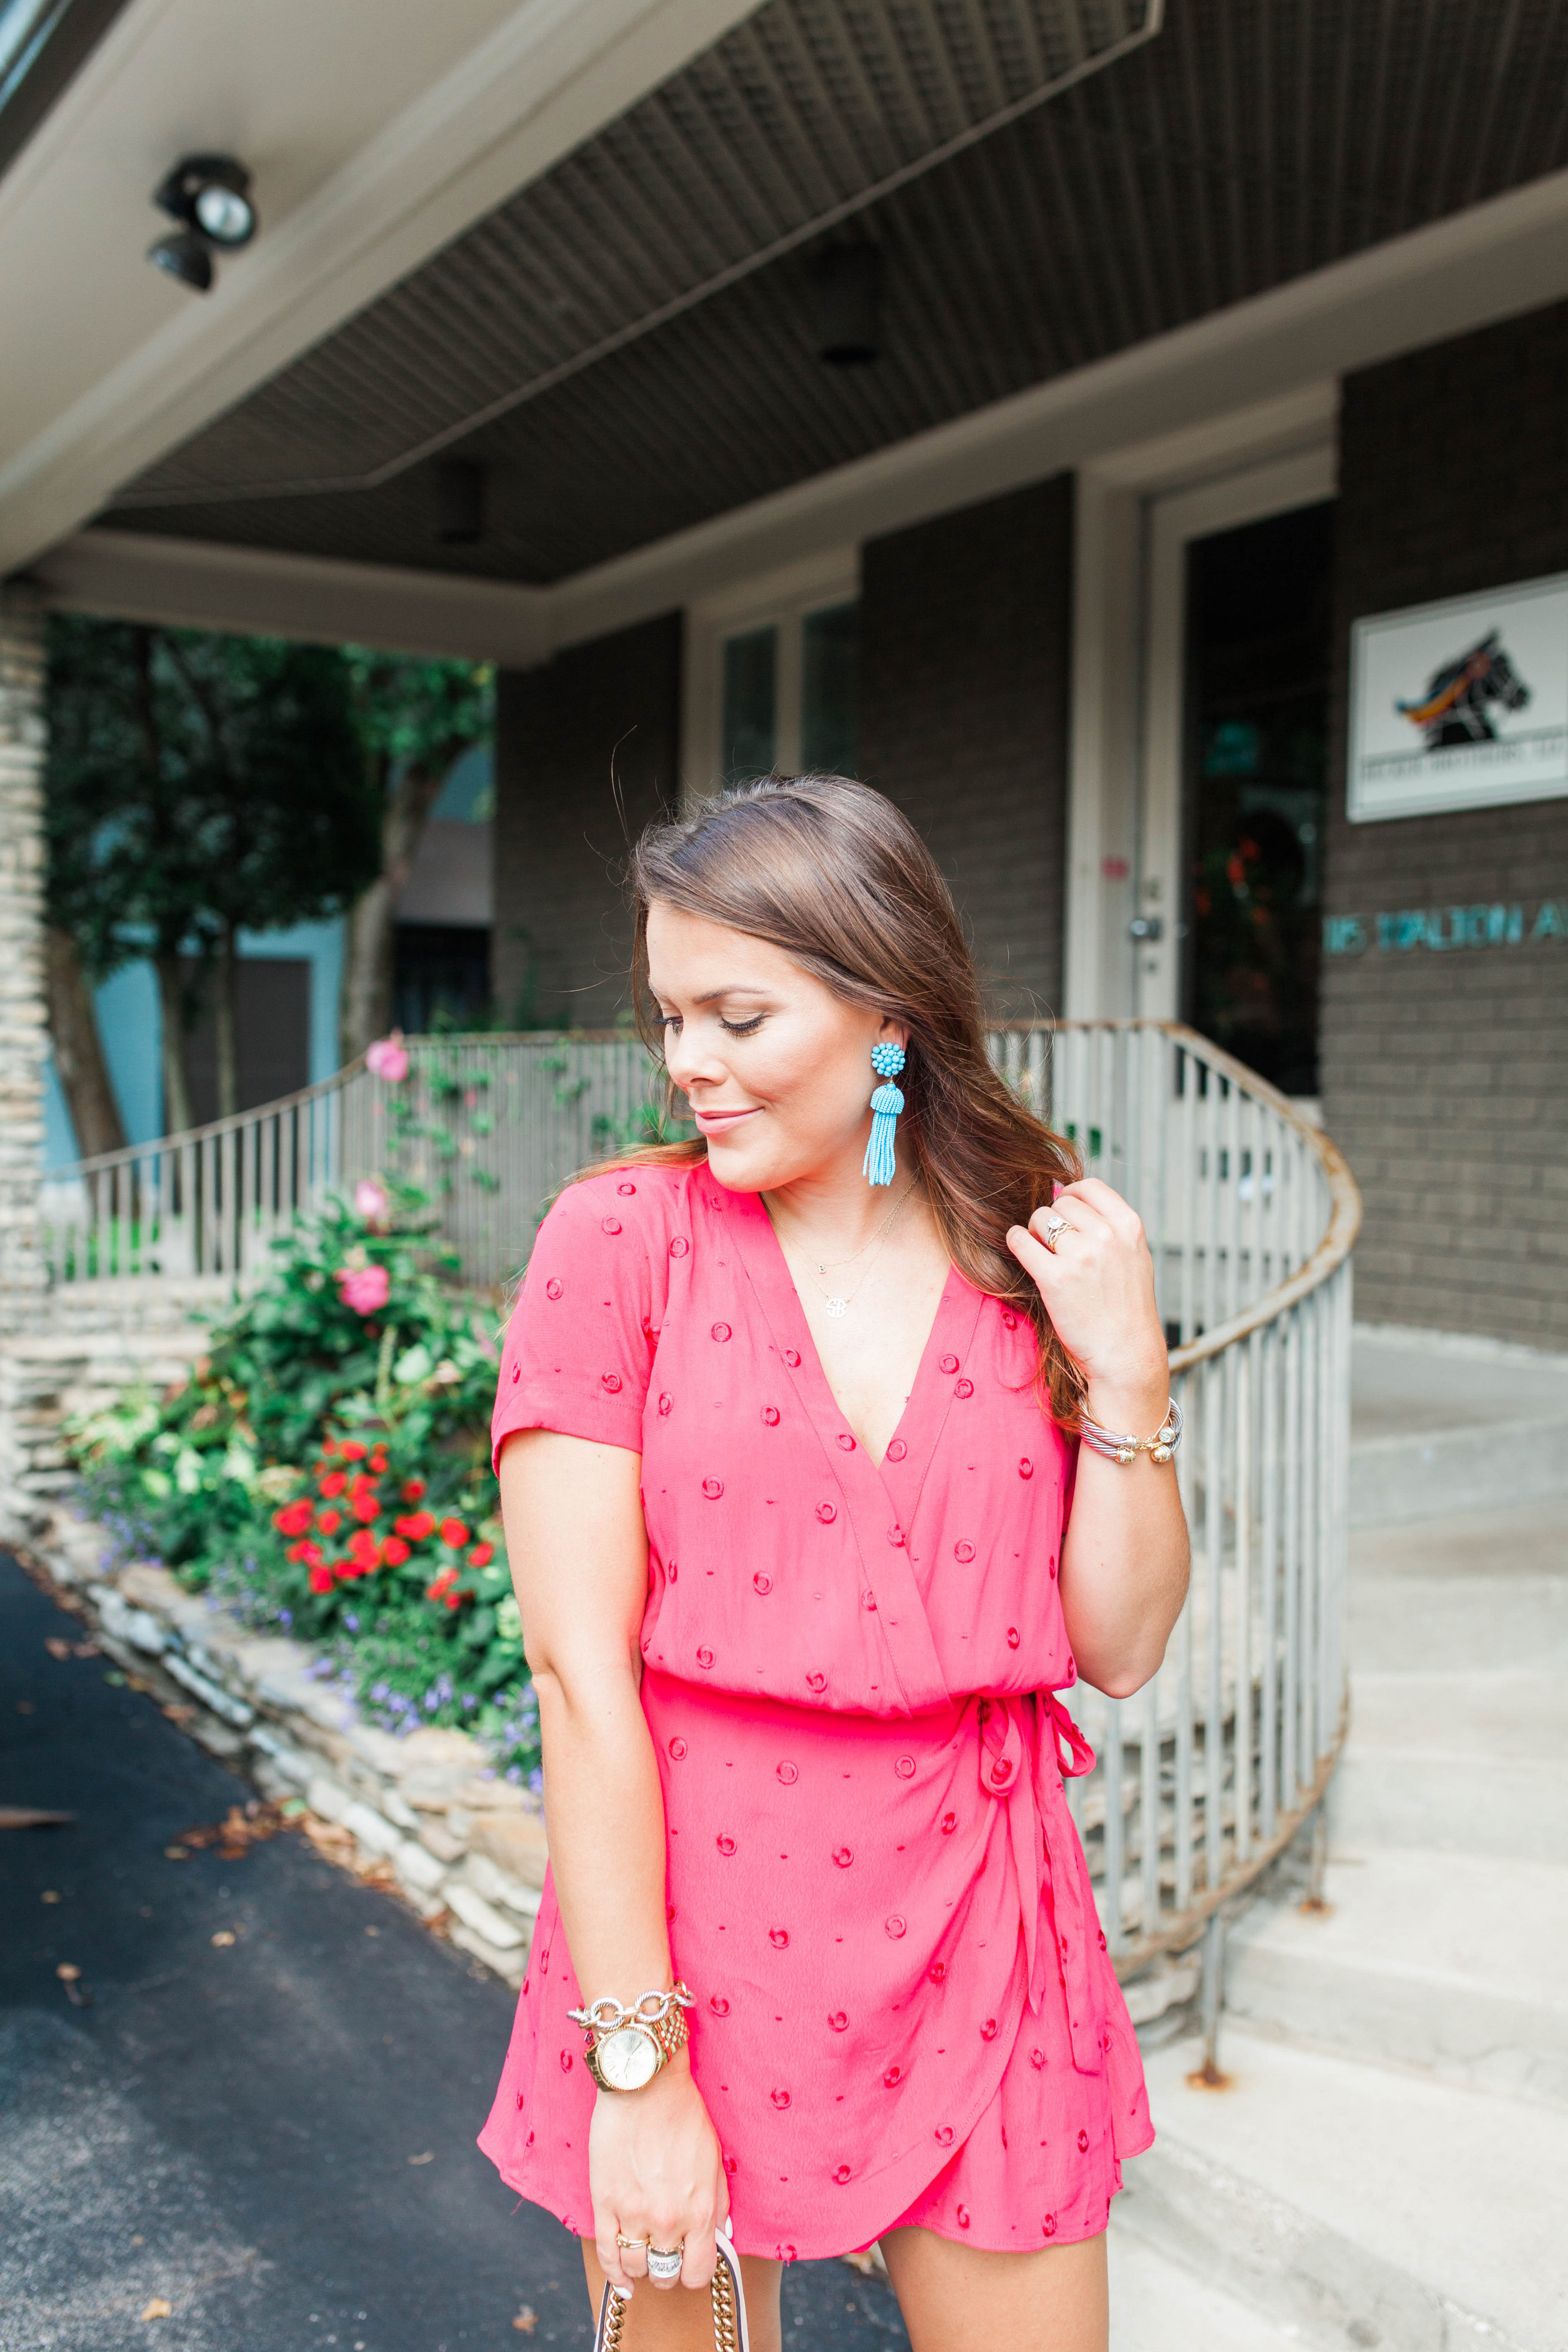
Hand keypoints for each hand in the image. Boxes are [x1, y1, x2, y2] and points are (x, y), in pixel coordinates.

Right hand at [590, 2053, 728, 2298]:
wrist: (646, 2084)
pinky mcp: (604, 2202)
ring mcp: (633, 2213)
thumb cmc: (684, 2116)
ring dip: (641, 2267)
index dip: (694, 2273)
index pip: (698, 2273)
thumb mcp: (714, 2160)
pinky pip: (607, 2254)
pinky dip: (614, 2273)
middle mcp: (668, 2220)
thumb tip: (720, 2237)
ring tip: (643, 2254)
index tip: (689, 2263)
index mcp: (700, 2211)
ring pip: (636, 2267)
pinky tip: (621, 2278)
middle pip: (666, 2274)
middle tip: (664, 2255)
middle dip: (667, 2269)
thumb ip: (719, 2204)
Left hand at [1006, 1178, 1168, 1429]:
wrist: (1127, 1354)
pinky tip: (1023, 1254)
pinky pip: (1020, 1241)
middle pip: (1060, 1202)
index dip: (1070, 1195)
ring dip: (1034, 1233)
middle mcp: (1107, 1235)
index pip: (1089, 1187)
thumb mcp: (1134, 1257)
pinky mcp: (1055, 1278)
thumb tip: (1070, 1197)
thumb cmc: (1127, 1310)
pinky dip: (1016, 1243)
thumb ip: (1110, 1228)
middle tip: (1053, 1245)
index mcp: (1129, 1226)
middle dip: (1051, 1220)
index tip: (1063, 1211)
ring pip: (1038, 1218)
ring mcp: (1081, 1256)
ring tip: (1044, 1255)